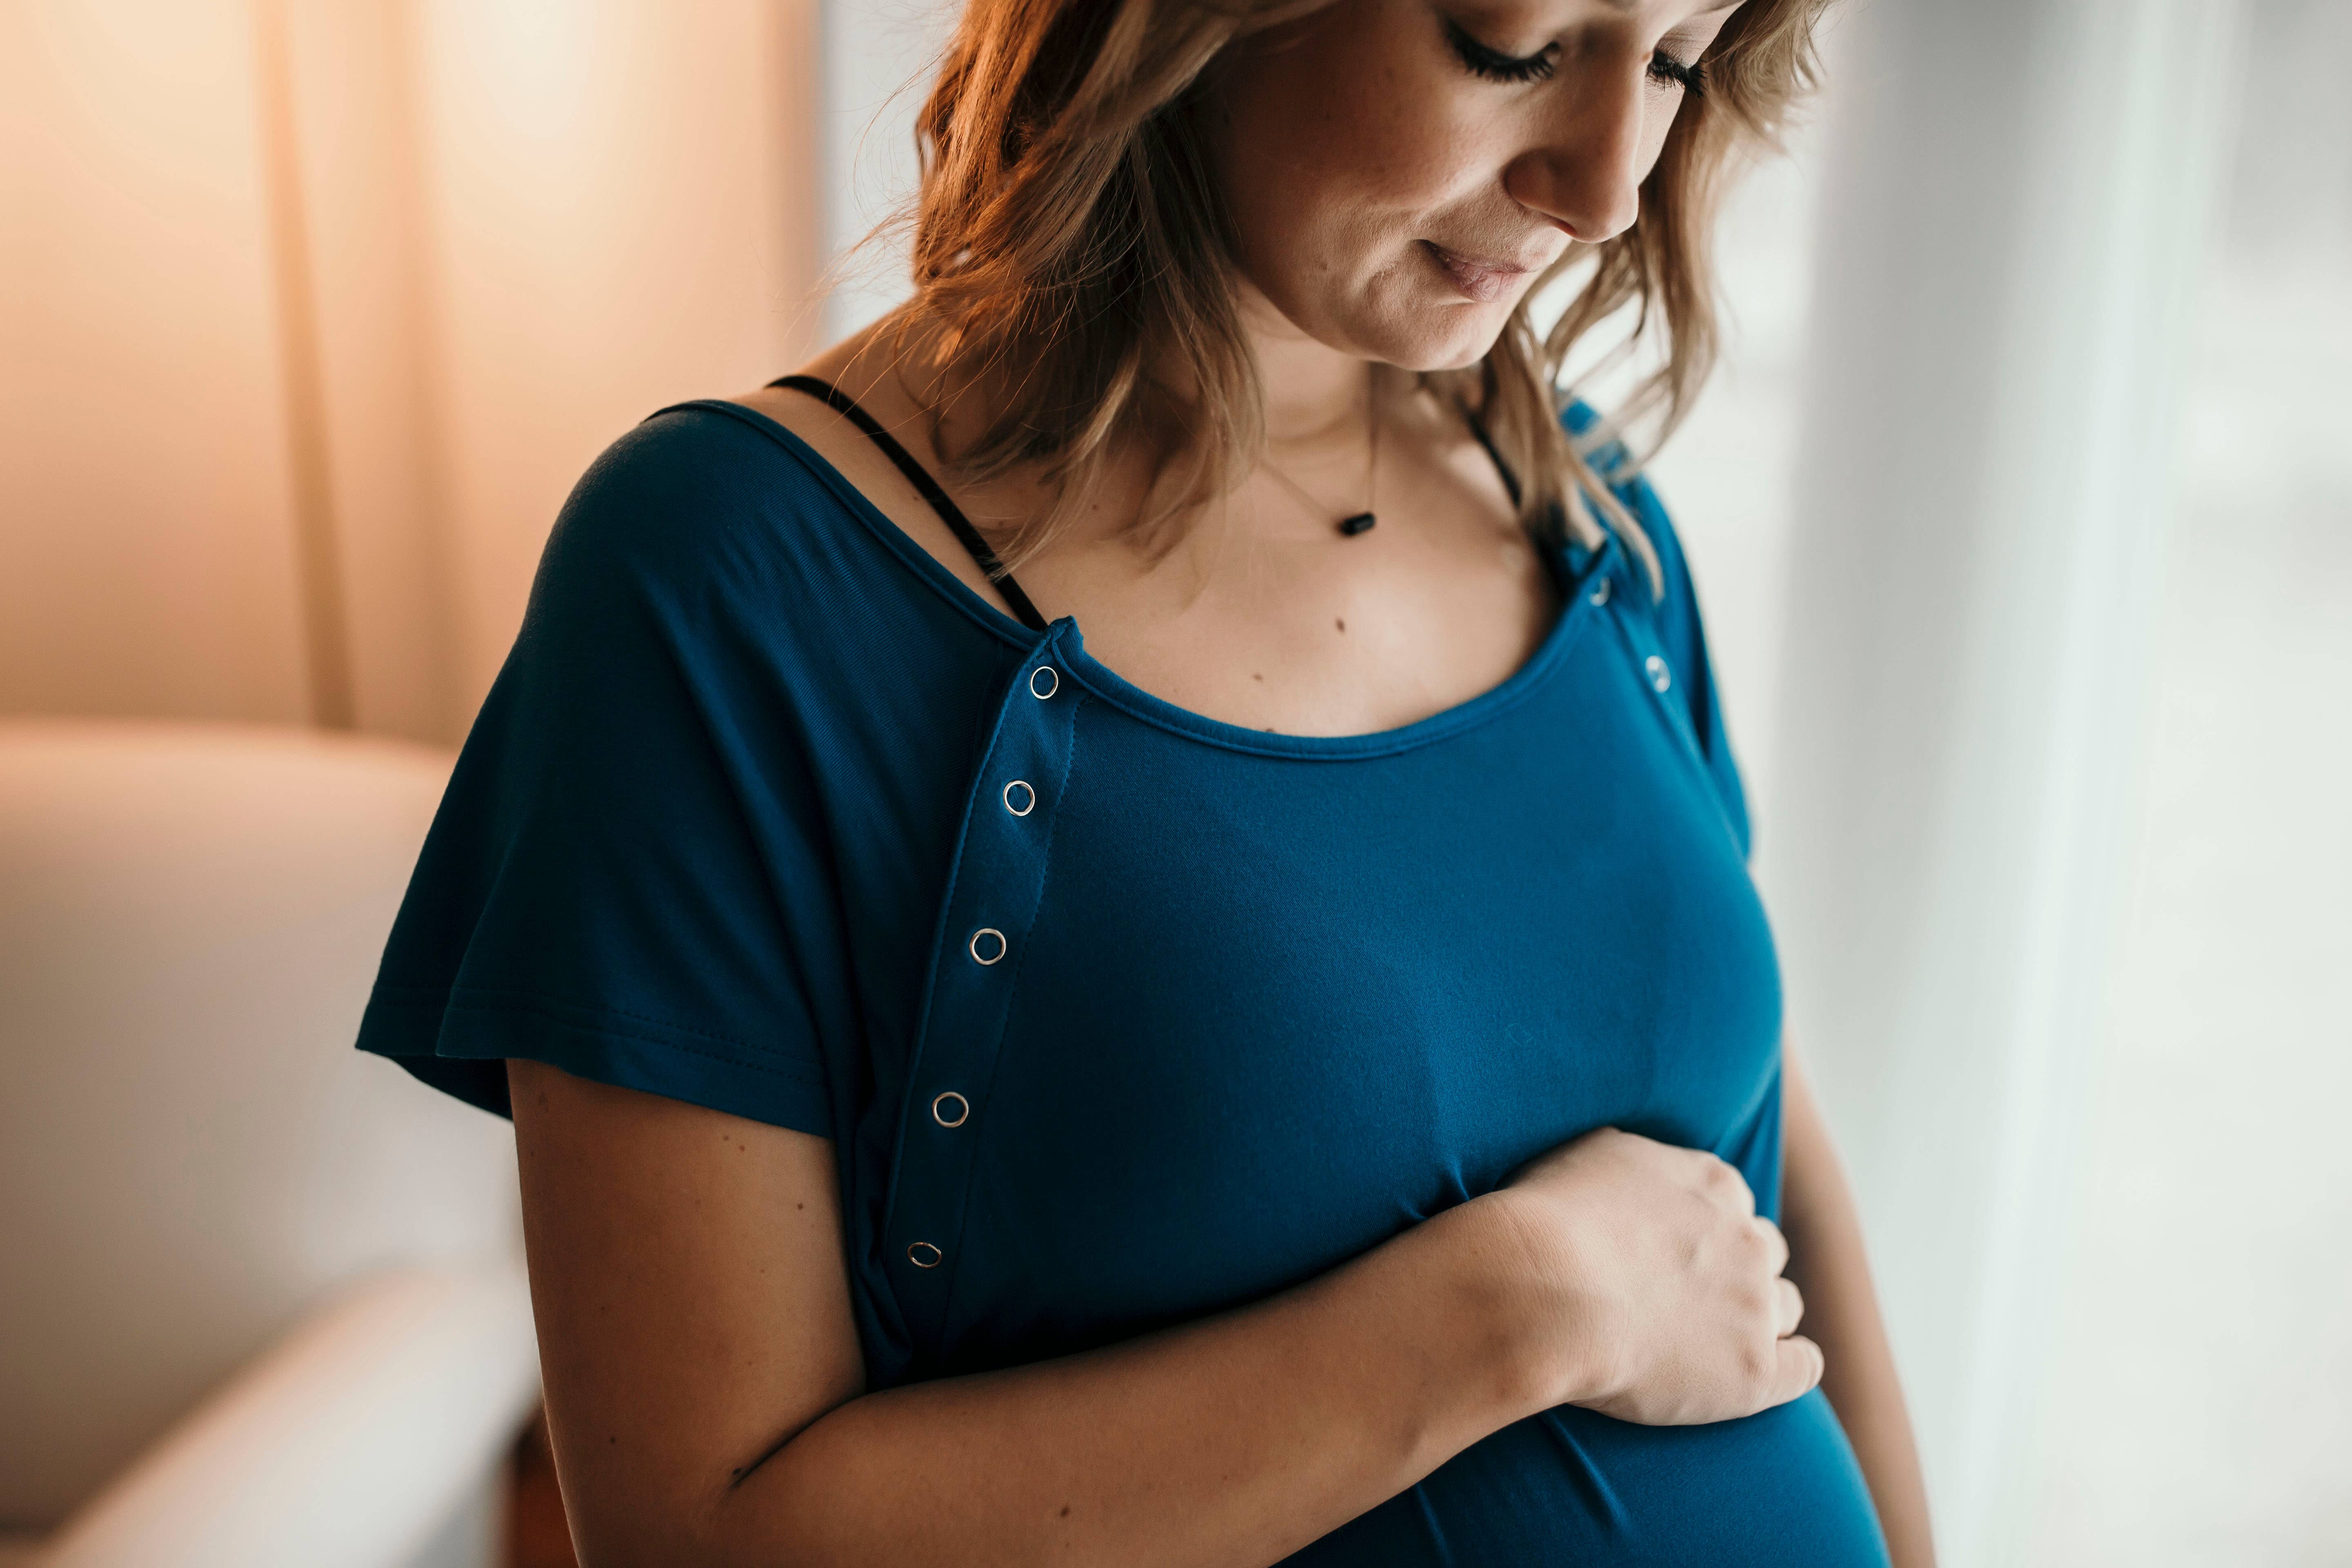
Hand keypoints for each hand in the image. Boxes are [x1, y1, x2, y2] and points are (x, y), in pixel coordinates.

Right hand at [1483, 1127, 1822, 1424]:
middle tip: (1689, 1296)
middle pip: (1766, 1252)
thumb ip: (1633, 1162)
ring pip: (1784, 1307)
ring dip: (1759, 1318)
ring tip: (1713, 1339)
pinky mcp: (1754, 1371)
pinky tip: (1758, 1373)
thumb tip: (1636, 1170)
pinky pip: (1803, 1367)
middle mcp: (1748, 1239)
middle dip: (1738, 1270)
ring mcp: (1756, 1305)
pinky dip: (1791, 1367)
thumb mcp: (1589, 1155)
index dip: (1705, 1231)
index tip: (1673, 1253)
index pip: (1733, 1204)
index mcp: (1714, 1185)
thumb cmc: (1549, 1220)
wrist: (1545, 1291)